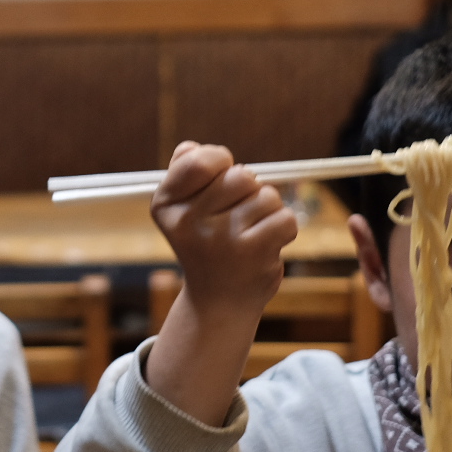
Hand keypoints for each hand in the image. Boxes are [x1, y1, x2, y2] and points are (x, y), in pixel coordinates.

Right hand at [152, 141, 296, 316]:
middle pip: (240, 175)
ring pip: (266, 195)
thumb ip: (184, 173)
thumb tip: (191, 148)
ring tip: (250, 234)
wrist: (219, 303)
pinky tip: (267, 245)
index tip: (219, 179)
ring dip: (267, 211)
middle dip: (248, 190)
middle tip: (237, 216)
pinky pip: (285, 217)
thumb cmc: (205, 246)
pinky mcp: (254, 252)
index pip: (201, 160)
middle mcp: (189, 222)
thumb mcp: (183, 211)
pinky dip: (284, 228)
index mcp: (166, 205)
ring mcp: (222, 238)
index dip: (220, 161)